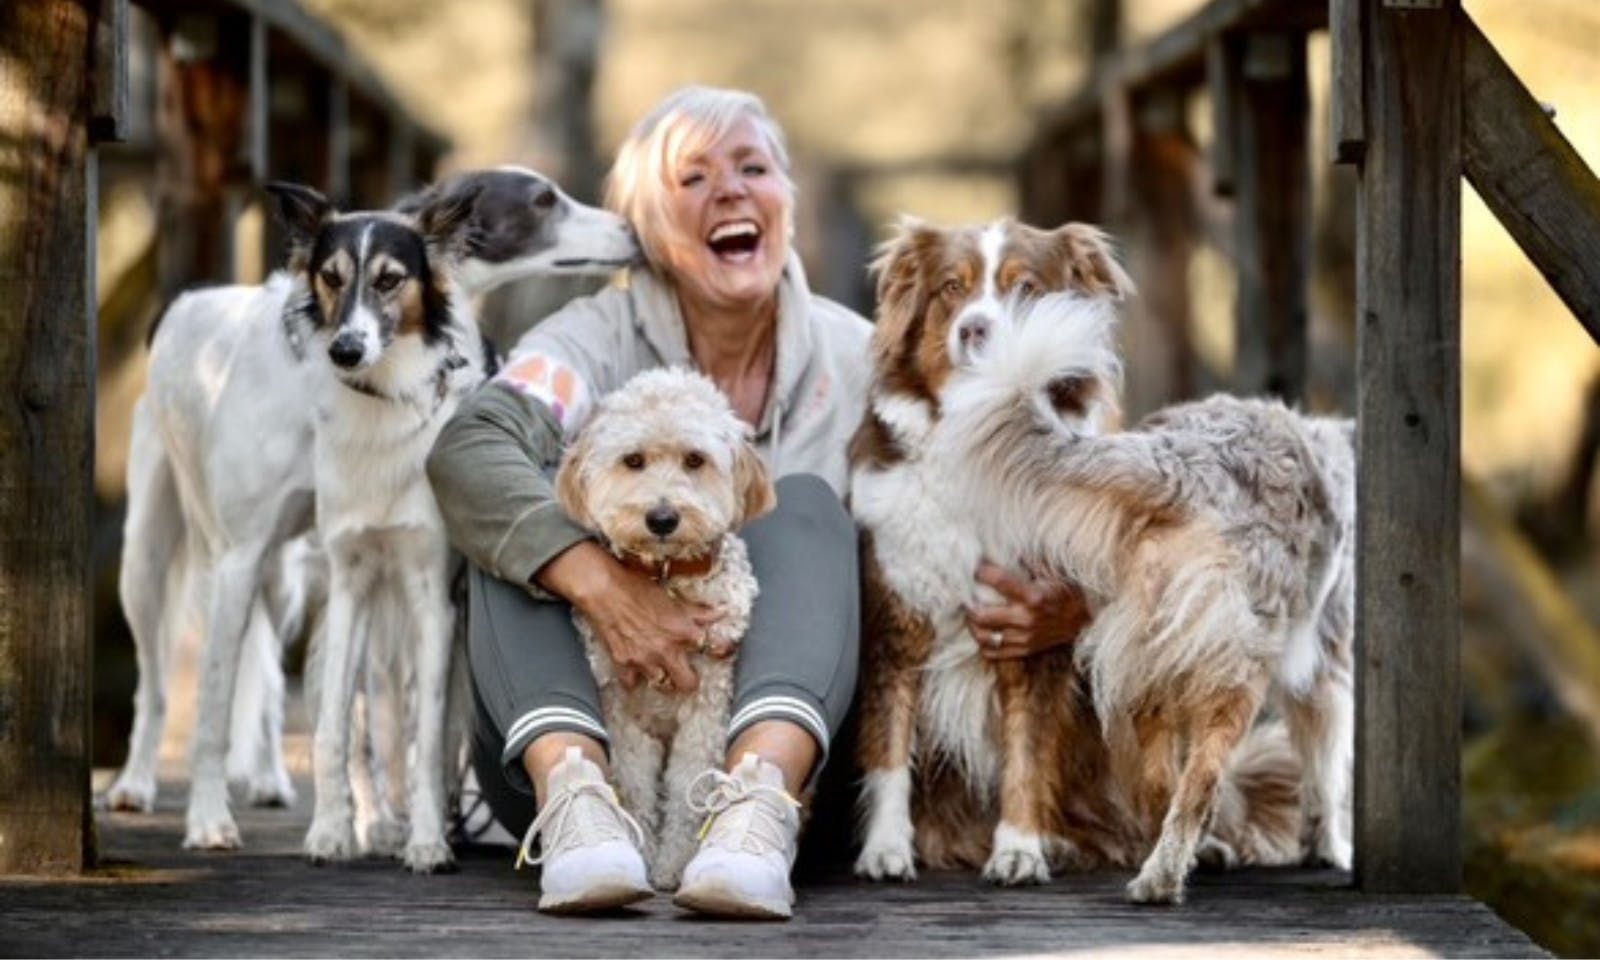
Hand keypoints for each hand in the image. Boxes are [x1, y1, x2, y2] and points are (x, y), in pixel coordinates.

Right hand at [536, 542, 721, 690]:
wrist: (604, 590)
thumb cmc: (638, 589)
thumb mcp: (673, 598)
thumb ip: (698, 612)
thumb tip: (721, 613)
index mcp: (684, 631)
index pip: (713, 649)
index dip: (721, 652)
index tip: (721, 652)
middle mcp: (667, 650)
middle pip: (687, 683)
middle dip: (690, 681)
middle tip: (687, 674)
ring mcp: (645, 660)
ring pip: (662, 685)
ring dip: (664, 680)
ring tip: (663, 673)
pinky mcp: (624, 664)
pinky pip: (631, 684)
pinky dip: (633, 680)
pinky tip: (635, 673)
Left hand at [966, 561, 1090, 660]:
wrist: (1087, 619)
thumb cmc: (1067, 590)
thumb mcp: (1052, 570)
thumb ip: (1028, 561)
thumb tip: (1004, 548)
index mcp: (1033, 596)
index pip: (997, 581)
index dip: (981, 571)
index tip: (975, 566)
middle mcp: (1026, 619)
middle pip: (981, 615)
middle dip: (969, 602)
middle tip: (967, 594)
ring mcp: (1024, 638)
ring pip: (983, 636)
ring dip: (972, 624)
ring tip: (973, 613)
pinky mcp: (1024, 650)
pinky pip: (993, 653)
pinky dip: (983, 643)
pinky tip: (983, 631)